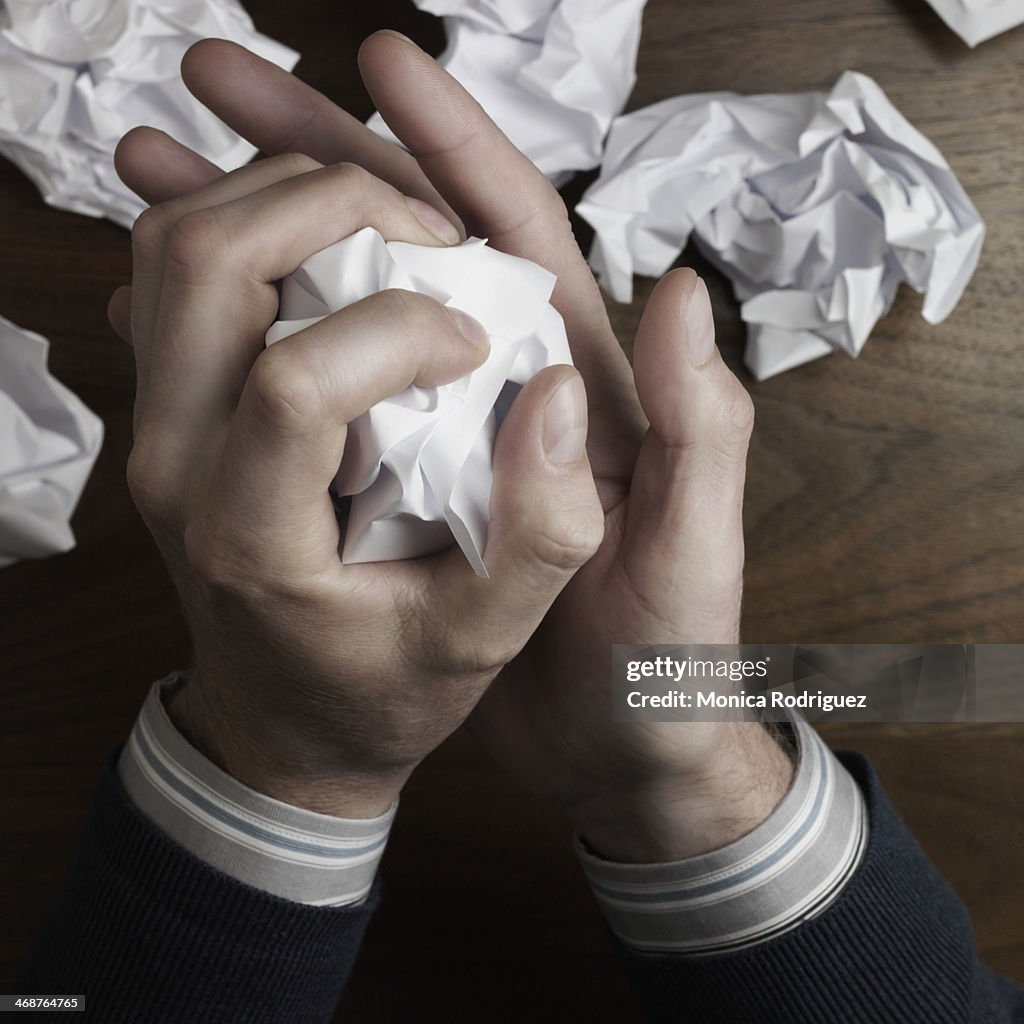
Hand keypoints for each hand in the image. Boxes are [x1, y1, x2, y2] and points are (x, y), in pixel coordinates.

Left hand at [113, 145, 602, 818]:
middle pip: (209, 263)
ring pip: (181, 244)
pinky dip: (260, 225)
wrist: (279, 726)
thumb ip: (540, 533)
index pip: (296, 379)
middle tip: (428, 239)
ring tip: (389, 233)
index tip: (470, 346)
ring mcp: (156, 428)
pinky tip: (339, 258)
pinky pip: (181, 270)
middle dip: (334, 208)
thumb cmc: (376, 692)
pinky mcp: (165, 405)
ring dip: (290, 202)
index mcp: (252, 537)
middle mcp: (177, 467)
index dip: (401, 331)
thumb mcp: (482, 641)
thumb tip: (553, 393)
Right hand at [118, 33, 791, 852]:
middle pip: (412, 242)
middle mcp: (510, 388)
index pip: (516, 234)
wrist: (616, 747)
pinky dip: (259, 348)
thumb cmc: (663, 660)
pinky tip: (184, 322)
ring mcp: (452, 436)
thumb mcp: (692, 550)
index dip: (452, 146)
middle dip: (325, 157)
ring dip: (264, 237)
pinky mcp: (411, 491)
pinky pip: (325, 399)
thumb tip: (676, 291)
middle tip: (222, 86)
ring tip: (169, 177)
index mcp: (580, 384)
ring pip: (350, 306)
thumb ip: (697, 427)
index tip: (376, 68)